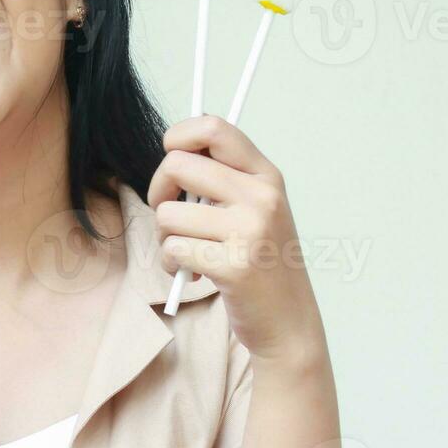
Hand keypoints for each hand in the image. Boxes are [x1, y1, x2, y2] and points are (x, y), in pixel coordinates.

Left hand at [147, 115, 324, 365]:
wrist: (288, 321)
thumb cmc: (261, 262)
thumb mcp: (255, 209)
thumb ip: (223, 179)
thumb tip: (173, 151)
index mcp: (265, 175)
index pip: (214, 127)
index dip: (177, 136)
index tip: (170, 156)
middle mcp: (261, 196)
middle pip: (177, 165)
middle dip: (159, 191)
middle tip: (171, 216)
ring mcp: (250, 231)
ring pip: (167, 214)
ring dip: (165, 238)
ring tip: (189, 253)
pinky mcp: (233, 266)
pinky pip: (172, 250)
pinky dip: (171, 265)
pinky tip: (193, 274)